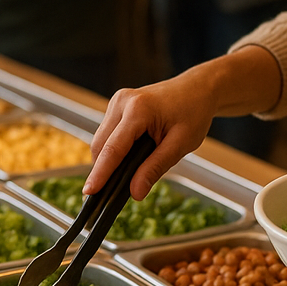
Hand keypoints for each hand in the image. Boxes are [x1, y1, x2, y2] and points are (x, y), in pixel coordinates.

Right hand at [85, 74, 219, 199]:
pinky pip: (108, 133)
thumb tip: (134, 193)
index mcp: (138, 109)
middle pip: (101, 144)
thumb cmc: (193, 112)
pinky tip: (124, 162)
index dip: (100, 174)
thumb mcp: (181, 144)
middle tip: (106, 196)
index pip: (113, 148)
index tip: (89, 193)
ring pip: (101, 139)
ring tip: (119, 179)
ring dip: (107, 160)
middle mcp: (122, 102)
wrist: (197, 89)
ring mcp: (117, 102)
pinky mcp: (118, 106)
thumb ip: (155, 168)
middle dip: (101, 170)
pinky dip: (112, 150)